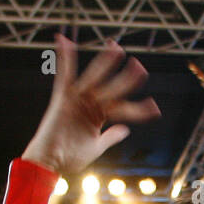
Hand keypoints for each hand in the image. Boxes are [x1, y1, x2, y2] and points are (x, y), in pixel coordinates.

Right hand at [22, 36, 160, 177]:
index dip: (138, 109)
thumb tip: (125, 130)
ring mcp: (76, 100)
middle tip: (139, 66)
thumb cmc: (69, 158)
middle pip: (111, 88)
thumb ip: (110, 137)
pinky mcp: (62, 99)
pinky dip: (62, 57)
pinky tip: (63, 40)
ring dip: (104, 63)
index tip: (154, 108)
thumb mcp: (96, 148)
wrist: (49, 163)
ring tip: (116, 48)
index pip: (122, 107)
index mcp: (98, 115)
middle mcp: (89, 104)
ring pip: (93, 78)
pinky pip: (63, 75)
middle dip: (126, 79)